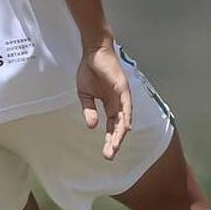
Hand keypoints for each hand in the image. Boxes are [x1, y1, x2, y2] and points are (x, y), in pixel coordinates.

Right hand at [76, 43, 132, 160]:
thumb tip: (91, 126)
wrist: (93, 52)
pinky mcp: (122, 88)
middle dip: (114, 142)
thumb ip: (89, 110)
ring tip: (115, 147)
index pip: (112, 127)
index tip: (106, 154)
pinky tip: (125, 128)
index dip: (109, 140)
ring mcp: (122, 96)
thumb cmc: (90, 71)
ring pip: (124, 119)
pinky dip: (126, 117)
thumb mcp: (85, 95)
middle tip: (109, 157)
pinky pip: (126, 105)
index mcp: (110, 106)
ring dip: (120, 134)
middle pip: (119, 127)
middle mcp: (119, 104)